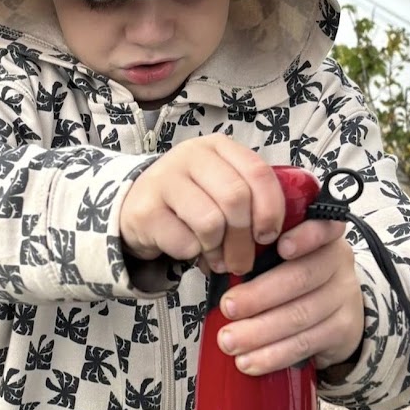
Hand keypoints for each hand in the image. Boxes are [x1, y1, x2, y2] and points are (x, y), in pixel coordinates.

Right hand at [120, 135, 284, 273]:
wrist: (134, 205)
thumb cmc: (188, 201)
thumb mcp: (220, 188)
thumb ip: (249, 200)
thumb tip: (275, 236)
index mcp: (218, 148)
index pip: (258, 172)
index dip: (271, 209)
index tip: (268, 236)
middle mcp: (191, 156)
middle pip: (235, 199)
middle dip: (244, 240)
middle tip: (242, 262)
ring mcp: (165, 181)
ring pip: (211, 222)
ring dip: (218, 250)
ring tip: (215, 258)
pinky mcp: (146, 211)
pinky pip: (185, 242)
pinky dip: (192, 255)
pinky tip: (190, 252)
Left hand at [215, 218, 364, 373]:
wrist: (334, 316)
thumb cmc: (292, 281)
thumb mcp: (280, 261)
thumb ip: (256, 257)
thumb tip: (214, 264)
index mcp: (320, 237)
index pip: (321, 229)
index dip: (305, 237)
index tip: (280, 246)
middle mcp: (337, 263)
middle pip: (300, 278)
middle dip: (258, 296)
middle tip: (227, 308)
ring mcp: (344, 297)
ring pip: (300, 316)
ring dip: (259, 332)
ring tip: (229, 342)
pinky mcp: (343, 330)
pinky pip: (305, 344)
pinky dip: (273, 355)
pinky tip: (249, 362)